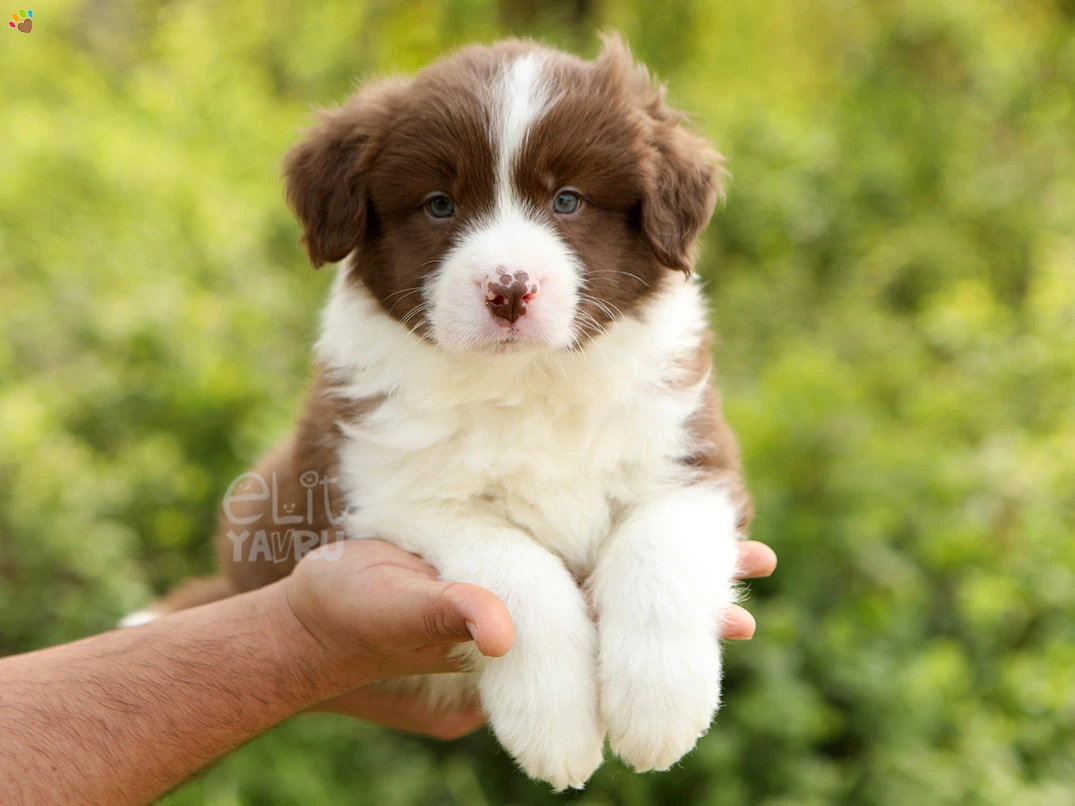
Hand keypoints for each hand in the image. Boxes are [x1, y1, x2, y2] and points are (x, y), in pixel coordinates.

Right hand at [304, 539, 776, 737]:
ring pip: (599, 594)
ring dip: (653, 570)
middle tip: (756, 562)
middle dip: (684, 603)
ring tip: (729, 548)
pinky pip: (569, 570)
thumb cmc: (339, 616)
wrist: (305, 618)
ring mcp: (517, 620)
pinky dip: (609, 550)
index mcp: (518, 666)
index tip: (735, 613)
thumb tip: (498, 628)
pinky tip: (641, 519)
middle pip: (620, 627)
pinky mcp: (502, 590)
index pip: (610, 655)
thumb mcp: (382, 609)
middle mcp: (530, 649)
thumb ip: (437, 615)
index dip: (671, 636)